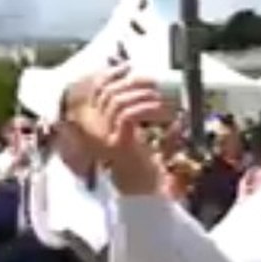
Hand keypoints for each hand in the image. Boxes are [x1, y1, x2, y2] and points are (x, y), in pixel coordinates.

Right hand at [80, 66, 172, 193]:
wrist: (145, 195)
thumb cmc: (145, 167)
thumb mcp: (143, 134)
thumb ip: (144, 114)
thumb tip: (153, 90)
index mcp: (97, 123)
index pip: (96, 88)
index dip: (111, 73)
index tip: (130, 66)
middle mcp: (95, 128)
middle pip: (107, 91)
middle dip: (134, 83)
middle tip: (156, 85)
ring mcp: (103, 136)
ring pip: (117, 101)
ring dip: (144, 96)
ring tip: (164, 101)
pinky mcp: (117, 143)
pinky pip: (128, 114)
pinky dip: (149, 108)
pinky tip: (166, 113)